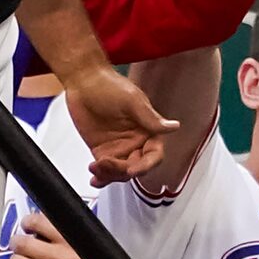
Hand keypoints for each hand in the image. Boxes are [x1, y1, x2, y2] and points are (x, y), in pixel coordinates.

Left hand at [11, 210, 94, 258]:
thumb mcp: (98, 244)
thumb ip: (75, 234)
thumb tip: (55, 227)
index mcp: (73, 240)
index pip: (39, 222)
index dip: (29, 222)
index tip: (28, 224)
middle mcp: (61, 258)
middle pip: (23, 243)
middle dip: (18, 241)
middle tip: (19, 243)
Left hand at [65, 63, 178, 186]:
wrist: (84, 80)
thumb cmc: (109, 84)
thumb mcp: (132, 102)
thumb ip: (150, 119)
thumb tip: (173, 127)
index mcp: (148, 130)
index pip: (154, 155)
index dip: (145, 165)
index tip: (132, 169)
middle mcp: (135, 141)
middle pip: (136, 167)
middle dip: (122, 170)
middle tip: (107, 163)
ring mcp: (118, 147)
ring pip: (120, 173)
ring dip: (109, 175)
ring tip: (96, 166)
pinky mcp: (102, 150)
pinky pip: (105, 170)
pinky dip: (101, 177)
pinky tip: (95, 176)